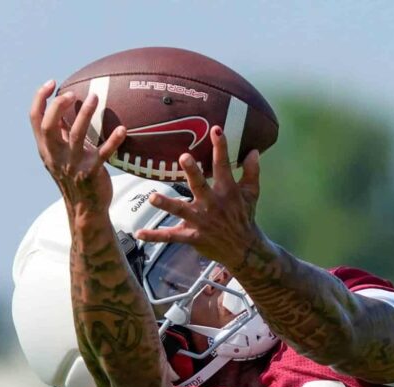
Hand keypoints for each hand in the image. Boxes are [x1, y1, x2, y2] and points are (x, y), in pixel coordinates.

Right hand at [29, 80, 126, 212]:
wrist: (85, 209)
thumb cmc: (74, 177)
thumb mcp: (61, 155)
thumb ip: (60, 133)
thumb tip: (61, 106)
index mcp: (46, 148)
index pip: (35, 119)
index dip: (40, 99)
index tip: (51, 83)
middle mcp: (56, 155)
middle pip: (49, 126)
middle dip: (58, 106)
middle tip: (73, 93)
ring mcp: (73, 165)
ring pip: (76, 135)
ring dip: (85, 114)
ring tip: (95, 97)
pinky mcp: (91, 173)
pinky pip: (103, 154)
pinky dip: (113, 141)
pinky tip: (122, 130)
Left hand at [135, 126, 263, 268]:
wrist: (243, 249)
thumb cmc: (244, 216)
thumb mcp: (252, 194)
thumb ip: (252, 171)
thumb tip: (254, 150)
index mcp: (227, 191)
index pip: (223, 166)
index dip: (220, 147)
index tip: (215, 130)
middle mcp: (212, 204)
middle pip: (200, 185)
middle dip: (192, 172)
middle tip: (184, 157)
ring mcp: (201, 221)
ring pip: (181, 211)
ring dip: (166, 204)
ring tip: (152, 198)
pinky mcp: (192, 236)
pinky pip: (171, 236)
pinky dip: (155, 236)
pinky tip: (139, 233)